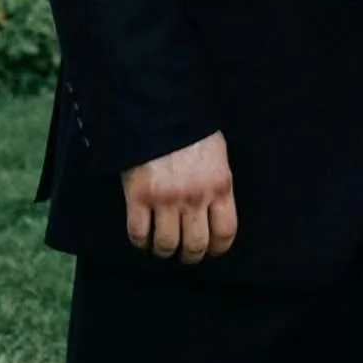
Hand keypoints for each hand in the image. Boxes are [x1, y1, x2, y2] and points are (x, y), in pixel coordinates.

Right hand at [122, 131, 235, 263]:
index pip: (225, 233)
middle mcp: (194, 197)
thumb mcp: (217, 154)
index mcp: (219, 185)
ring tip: (162, 245)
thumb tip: (215, 212)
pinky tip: (142, 237)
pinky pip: (138, 234)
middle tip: (185, 254)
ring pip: (166, 245)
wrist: (159, 107)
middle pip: (195, 246)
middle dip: (191, 255)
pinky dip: (140, 241)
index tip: (211, 250)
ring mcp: (165, 199)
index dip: (217, 248)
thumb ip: (217, 184)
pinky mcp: (138, 196)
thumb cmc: (191, 128)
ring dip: (164, 250)